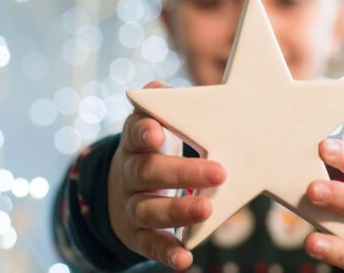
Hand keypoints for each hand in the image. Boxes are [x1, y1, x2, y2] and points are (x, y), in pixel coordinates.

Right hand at [108, 81, 225, 270]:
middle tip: (219, 172)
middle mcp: (129, 170)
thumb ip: (164, 103)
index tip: (156, 132)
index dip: (143, 131)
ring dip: (176, 211)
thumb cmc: (153, 147)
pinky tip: (184, 259)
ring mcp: (131, 202)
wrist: (124, 183)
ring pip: (147, 208)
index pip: (134, 132)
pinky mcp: (135, 231)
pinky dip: (164, 251)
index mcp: (136, 140)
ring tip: (205, 210)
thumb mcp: (154, 121)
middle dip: (181, 173)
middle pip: (147, 171)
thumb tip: (175, 88)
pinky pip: (147, 242)